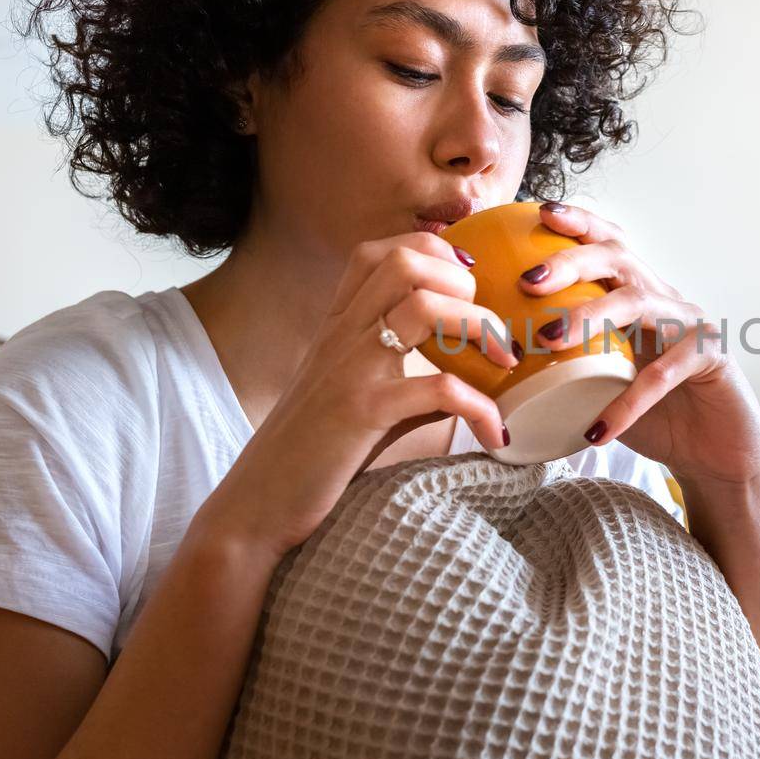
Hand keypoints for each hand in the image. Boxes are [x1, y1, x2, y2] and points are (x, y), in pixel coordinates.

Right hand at [203, 232, 518, 559]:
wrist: (256, 505)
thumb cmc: (309, 454)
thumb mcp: (354, 398)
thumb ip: (400, 376)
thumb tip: (463, 383)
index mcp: (339, 327)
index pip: (381, 253)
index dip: (434, 255)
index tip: (467, 290)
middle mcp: (343, 335)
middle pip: (405, 262)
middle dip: (462, 282)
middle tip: (484, 327)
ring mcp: (352, 370)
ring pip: (424, 307)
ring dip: (480, 327)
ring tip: (502, 362)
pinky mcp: (362, 413)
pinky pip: (440, 390)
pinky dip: (481, 408)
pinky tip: (493, 433)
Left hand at [518, 202, 759, 489]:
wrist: (718, 457)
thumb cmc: (657, 420)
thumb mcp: (603, 388)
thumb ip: (566, 370)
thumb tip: (500, 371)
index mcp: (639, 297)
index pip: (609, 246)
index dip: (579, 224)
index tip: (540, 213)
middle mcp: (666, 301)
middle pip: (619, 259)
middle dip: (571, 262)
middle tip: (528, 280)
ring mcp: (691, 326)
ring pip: (637, 303)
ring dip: (589, 316)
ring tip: (548, 341)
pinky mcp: (711, 358)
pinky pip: (661, 376)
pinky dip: (626, 404)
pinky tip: (597, 430)